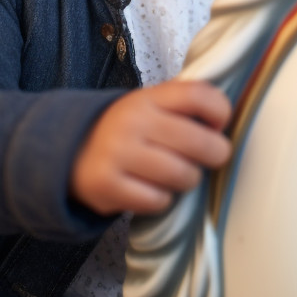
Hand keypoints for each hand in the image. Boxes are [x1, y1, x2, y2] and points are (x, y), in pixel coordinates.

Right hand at [70, 80, 232, 215]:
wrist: (71, 150)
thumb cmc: (130, 131)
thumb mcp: (151, 105)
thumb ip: (185, 106)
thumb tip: (224, 127)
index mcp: (148, 97)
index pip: (198, 95)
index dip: (220, 112)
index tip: (218, 125)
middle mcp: (132, 121)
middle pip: (198, 141)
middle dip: (215, 154)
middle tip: (208, 158)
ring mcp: (118, 154)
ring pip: (182, 175)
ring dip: (187, 180)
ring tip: (177, 175)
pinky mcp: (107, 186)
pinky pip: (158, 200)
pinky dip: (162, 199)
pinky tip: (151, 189)